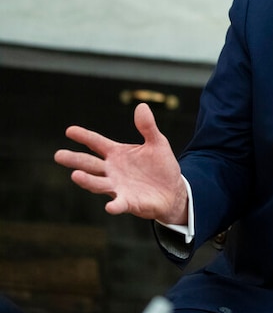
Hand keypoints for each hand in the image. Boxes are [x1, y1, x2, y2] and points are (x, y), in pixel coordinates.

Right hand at [54, 103, 187, 224]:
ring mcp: (117, 187)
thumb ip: (147, 127)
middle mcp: (112, 170)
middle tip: (58, 155)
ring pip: (98, 183)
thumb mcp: (157, 143)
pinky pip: (119, 204)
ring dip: (87, 180)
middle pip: (90, 164)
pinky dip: (114, 206)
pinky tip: (110, 207)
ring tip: (75, 175)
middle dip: (75, 159)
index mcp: (117, 153)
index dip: (84, 136)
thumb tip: (142, 106)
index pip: (96, 143)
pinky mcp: (128, 202)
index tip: (69, 130)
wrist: (173, 191)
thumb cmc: (161, 166)